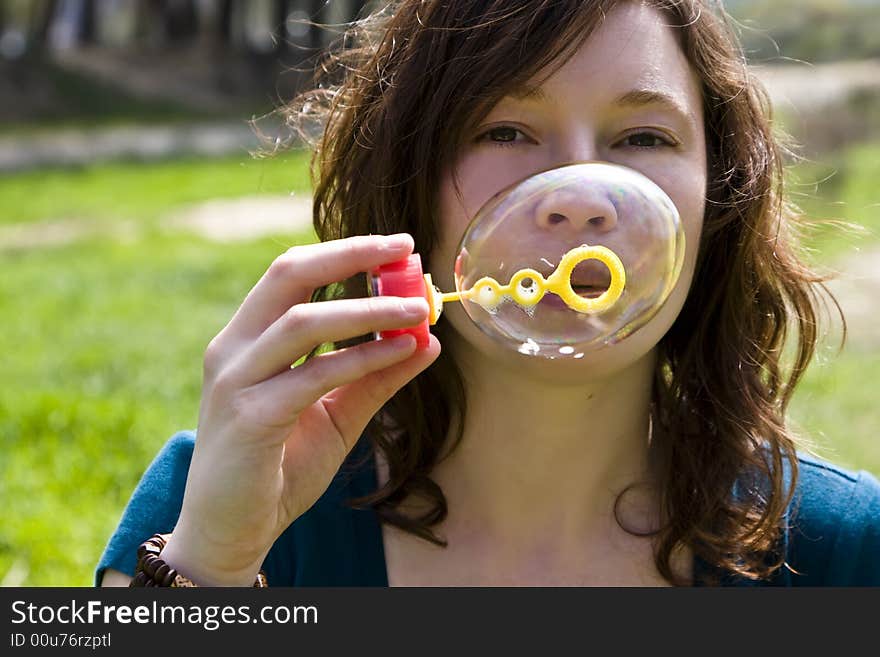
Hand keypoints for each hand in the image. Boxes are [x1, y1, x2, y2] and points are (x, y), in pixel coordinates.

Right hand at [161, 233, 439, 584]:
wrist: (231, 530)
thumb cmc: (278, 466)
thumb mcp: (337, 415)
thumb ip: (377, 376)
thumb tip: (428, 342)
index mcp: (248, 340)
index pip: (293, 273)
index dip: (344, 252)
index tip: (396, 247)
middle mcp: (234, 349)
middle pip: (289, 275)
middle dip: (350, 254)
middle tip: (403, 249)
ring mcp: (237, 381)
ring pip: (304, 321)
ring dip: (368, 310)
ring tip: (417, 311)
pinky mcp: (251, 418)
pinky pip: (314, 374)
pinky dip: (361, 358)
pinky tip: (397, 352)